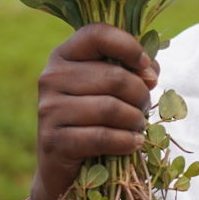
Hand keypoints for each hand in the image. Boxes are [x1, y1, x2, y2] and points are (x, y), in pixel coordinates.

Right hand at [32, 23, 159, 199]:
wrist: (63, 166)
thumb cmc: (94, 118)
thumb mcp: (111, 88)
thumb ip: (133, 70)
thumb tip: (150, 70)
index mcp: (64, 55)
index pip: (97, 33)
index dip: (129, 46)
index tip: (146, 67)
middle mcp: (51, 77)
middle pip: (113, 76)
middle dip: (140, 94)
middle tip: (144, 108)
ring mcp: (48, 109)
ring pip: (110, 108)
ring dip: (135, 120)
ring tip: (138, 126)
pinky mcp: (52, 140)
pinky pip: (101, 136)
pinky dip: (126, 141)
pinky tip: (133, 143)